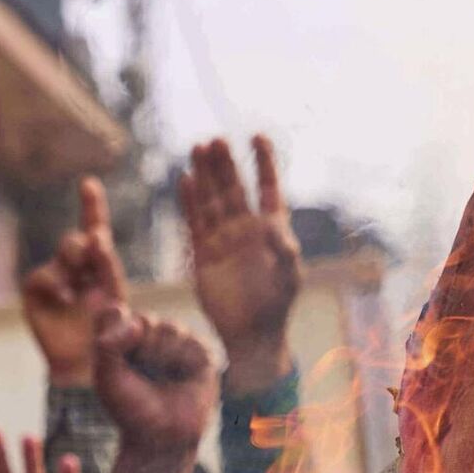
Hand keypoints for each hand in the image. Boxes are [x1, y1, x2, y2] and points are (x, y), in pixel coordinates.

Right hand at [23, 177, 125, 385]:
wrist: (88, 376)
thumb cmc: (113, 345)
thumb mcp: (120, 305)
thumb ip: (109, 273)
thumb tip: (97, 238)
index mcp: (102, 270)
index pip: (96, 231)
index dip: (91, 206)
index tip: (88, 183)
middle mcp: (78, 271)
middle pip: (77, 240)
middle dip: (86, 242)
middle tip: (96, 244)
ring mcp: (56, 281)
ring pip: (62, 255)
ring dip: (72, 259)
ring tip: (84, 280)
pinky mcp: (37, 295)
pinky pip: (41, 277)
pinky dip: (53, 283)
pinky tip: (65, 296)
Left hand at [92, 307, 218, 462]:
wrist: (163, 437)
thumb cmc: (131, 410)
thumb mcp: (106, 378)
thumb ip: (107, 345)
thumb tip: (139, 323)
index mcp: (124, 340)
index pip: (114, 313)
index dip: (114, 329)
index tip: (112, 352)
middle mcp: (151, 338)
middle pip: (143, 319)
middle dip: (138, 348)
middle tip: (140, 373)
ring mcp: (178, 344)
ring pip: (169, 328)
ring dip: (161, 355)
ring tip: (161, 378)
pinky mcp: (202, 354)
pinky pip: (191, 342)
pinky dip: (182, 359)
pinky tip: (180, 377)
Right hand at [179, 136, 301, 390]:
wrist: (250, 335)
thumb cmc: (276, 306)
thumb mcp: (288, 277)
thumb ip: (284, 249)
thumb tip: (273, 223)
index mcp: (272, 230)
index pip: (268, 189)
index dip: (264, 163)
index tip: (258, 137)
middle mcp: (246, 229)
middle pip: (234, 188)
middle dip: (226, 165)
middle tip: (217, 141)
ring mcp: (223, 239)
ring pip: (212, 199)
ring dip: (206, 175)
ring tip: (198, 148)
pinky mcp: (203, 253)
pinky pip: (194, 222)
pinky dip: (189, 202)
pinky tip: (185, 180)